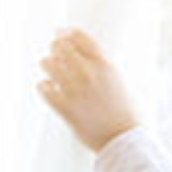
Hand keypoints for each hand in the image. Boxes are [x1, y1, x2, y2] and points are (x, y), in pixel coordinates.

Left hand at [37, 28, 139, 151]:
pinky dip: (45, 86)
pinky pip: (43, 88)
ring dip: (47, 64)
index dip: (68, 32)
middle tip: (54, 50)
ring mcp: (74, 90)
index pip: (81, 38)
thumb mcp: (120, 81)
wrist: (124, 139)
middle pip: (61, 47)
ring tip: (50, 69)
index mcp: (106, 65)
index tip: (61, 32)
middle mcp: (89, 73)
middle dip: (55, 46)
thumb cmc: (127, 113)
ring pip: (48, 64)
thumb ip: (103, 68)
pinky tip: (50, 89)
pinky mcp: (64, 107)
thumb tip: (86, 57)